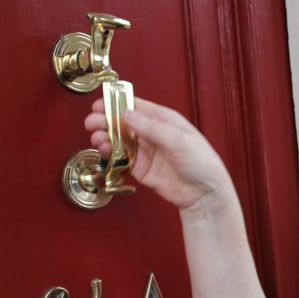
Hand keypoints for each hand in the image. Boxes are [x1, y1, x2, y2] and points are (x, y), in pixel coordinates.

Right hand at [84, 97, 234, 217]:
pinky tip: (104, 151)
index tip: (100, 104)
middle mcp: (153, 133)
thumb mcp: (180, 141)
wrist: (205, 194)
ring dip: (106, 137)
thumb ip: (152, 128)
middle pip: (124, 122)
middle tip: (93, 122)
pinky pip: (121, 158)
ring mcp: (146, 151)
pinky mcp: (141, 168)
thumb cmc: (202, 163)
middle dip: (106, 120)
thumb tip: (128, 115)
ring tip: (97, 137)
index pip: (137, 106)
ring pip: (120, 139)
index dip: (117, 103)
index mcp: (165, 120)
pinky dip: (110, 154)